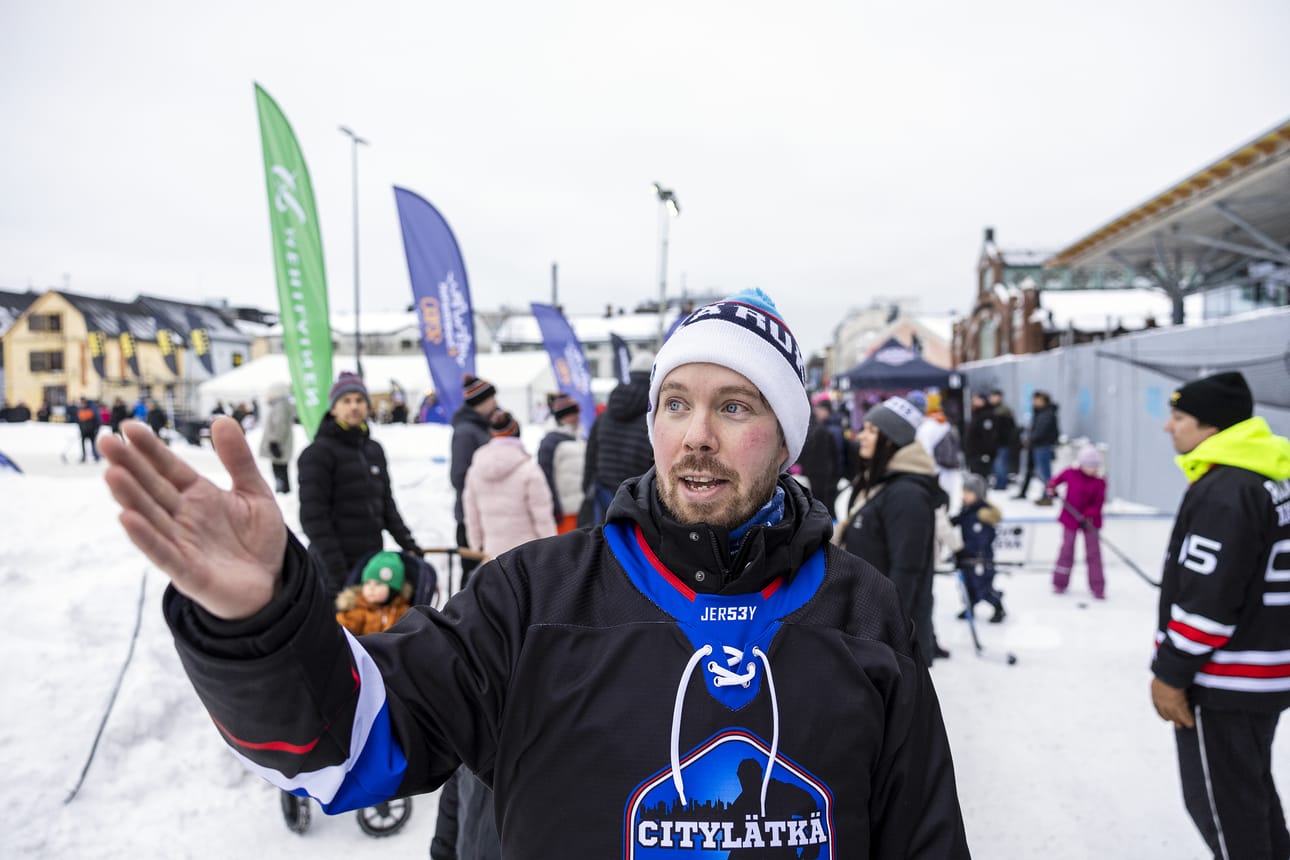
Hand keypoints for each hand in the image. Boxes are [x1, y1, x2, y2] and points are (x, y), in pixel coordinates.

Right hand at [102, 418, 286, 619]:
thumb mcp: (255, 492)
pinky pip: (162, 552)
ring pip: (151, 517)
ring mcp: (182, 543)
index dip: (150, 449)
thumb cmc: (258, 540)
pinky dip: (145, 537)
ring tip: (112, 474)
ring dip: (130, 497)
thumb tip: (222, 420)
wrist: (274, 582)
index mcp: (198, 496)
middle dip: (130, 466)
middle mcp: (183, 517)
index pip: (168, 468)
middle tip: (106, 442)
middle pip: (152, 488)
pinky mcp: (187, 571)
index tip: (129, 426)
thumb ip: (239, 460)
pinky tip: (127, 518)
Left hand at [1151, 677, 1194, 728]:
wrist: (1169, 673)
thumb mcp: (1161, 677)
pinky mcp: (1178, 706)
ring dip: (1181, 722)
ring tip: (1187, 726)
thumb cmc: (1166, 671)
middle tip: (1178, 724)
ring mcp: (1169, 705)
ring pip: (1175, 717)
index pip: (1158, 707)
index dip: (1163, 713)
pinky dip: (1188, 720)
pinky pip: (1184, 715)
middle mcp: (1160, 702)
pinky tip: (1191, 724)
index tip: (1166, 718)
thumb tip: (1166, 677)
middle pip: (1166, 714)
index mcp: (1155, 694)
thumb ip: (1163, 681)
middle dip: (1172, 719)